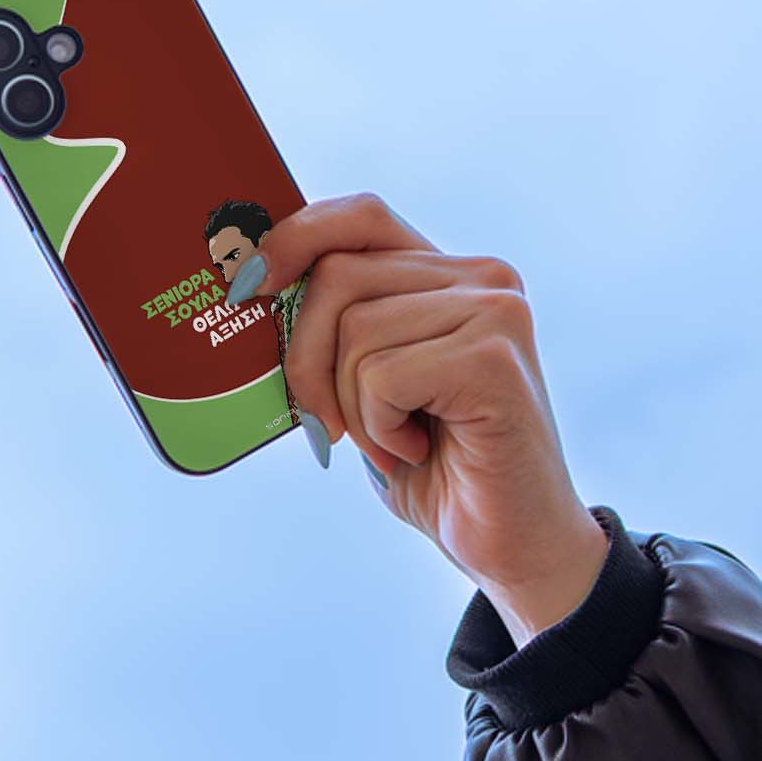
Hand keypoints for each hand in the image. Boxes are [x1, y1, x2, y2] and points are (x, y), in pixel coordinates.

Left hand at [241, 194, 608, 646]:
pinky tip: (416, 451)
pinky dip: (379, 428)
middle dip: (305, 361)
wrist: (512, 544)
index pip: (360, 216)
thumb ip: (337, 332)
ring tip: (395, 443)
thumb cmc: (436, 470)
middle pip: (337, 277)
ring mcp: (496, 312)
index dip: (294, 239)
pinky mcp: (494, 359)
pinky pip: (382, 376)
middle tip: (331, 427)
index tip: (249, 287)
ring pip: (354, 332)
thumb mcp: (370, 388)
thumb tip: (252, 290)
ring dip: (351, 408)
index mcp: (450, 275)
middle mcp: (483, 277)